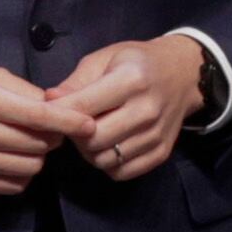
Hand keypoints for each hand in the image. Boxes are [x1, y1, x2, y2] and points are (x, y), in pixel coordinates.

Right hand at [0, 66, 86, 195]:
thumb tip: (61, 108)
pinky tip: (12, 157)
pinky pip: (16, 184)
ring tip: (27, 142)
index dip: (70, 121)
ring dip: (38, 155)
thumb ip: (24, 91)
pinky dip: (23, 172)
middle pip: (40, 144)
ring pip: (31, 166)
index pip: (40, 115)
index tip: (90, 125)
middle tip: (47, 128)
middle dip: (53, 137)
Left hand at [41, 32, 210, 181]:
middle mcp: (147, 109)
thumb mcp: (103, 59)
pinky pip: (121, 172)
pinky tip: (107, 145)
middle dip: (74, 135)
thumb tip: (50, 101)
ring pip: (104, 159)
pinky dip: (107, 163)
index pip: (83, 107)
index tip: (49, 111)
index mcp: (131, 79)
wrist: (181, 75)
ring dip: (88, 151)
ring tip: (89, 133)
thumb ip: (75, 82)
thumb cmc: (135, 63)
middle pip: (93, 139)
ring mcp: (156, 134)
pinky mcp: (161, 153)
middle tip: (72, 124)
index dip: (58, 112)